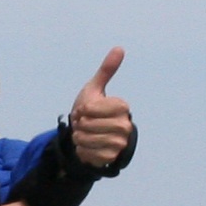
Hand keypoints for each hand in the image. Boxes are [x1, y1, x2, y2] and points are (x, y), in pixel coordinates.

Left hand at [69, 47, 132, 169]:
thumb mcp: (94, 88)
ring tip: (84, 134)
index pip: (93, 108)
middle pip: (90, 124)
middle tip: (84, 123)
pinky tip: (87, 146)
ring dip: (79, 136)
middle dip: (80, 124)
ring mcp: (120, 142)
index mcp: (122, 107)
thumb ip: (106, 70)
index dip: (83, 109)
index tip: (85, 110)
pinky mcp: (112, 157)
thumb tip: (119, 48)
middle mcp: (125, 125)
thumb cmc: (90, 110)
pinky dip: (82, 149)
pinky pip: (89, 152)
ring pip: (88, 139)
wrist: (88, 136)